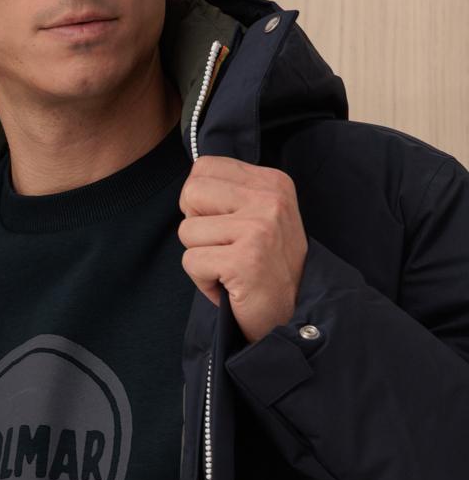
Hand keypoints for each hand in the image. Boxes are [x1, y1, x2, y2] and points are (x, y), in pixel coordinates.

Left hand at [177, 156, 308, 344]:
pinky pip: (191, 262)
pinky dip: (202, 281)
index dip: (199, 200)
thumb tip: (188, 185)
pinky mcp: (244, 260)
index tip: (221, 224)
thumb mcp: (258, 216)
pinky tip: (229, 285)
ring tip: (229, 268)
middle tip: (221, 246)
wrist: (293, 313)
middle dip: (194, 225)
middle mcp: (269, 199)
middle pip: (191, 191)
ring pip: (187, 231)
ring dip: (200, 257)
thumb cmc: (266, 268)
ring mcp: (258, 228)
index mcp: (272, 182)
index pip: (205, 166)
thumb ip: (229, 193)